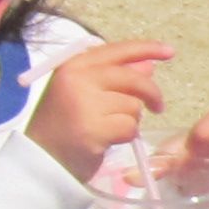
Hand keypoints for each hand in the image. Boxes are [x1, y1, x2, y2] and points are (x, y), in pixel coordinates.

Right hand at [31, 40, 172, 182]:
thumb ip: (113, 76)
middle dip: (152, 93)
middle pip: (133, 79)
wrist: (40, 158)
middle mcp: (78, 79)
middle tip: (158, 107)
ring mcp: (85, 104)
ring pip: (133, 106)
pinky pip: (129, 127)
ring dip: (130, 119)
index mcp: (74, 65)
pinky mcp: (93, 130)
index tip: (169, 52)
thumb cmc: (62, 124)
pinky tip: (107, 139)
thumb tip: (148, 66)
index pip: (118, 50)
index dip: (146, 49)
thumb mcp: (83, 92)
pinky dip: (125, 136)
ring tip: (108, 127)